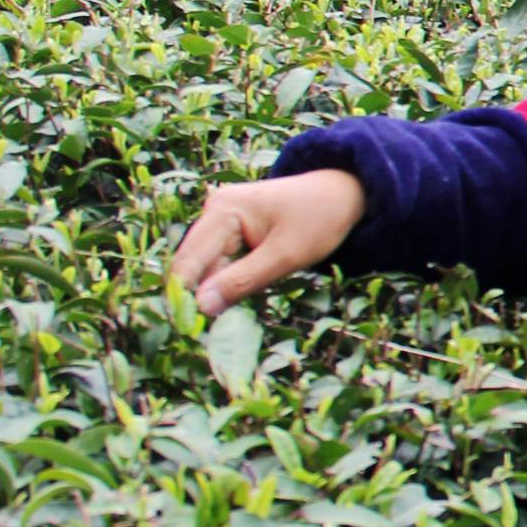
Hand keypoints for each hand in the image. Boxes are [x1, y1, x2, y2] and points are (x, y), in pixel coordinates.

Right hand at [173, 170, 364, 315]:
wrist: (343, 195)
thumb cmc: (320, 219)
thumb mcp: (285, 256)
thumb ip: (242, 281)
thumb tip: (201, 307)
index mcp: (222, 210)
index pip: (189, 262)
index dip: (183, 297)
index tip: (188, 330)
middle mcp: (214, 212)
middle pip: (195, 266)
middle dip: (202, 297)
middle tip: (214, 331)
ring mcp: (221, 222)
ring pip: (208, 268)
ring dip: (217, 292)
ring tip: (231, 316)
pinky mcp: (231, 233)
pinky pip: (222, 264)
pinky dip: (230, 283)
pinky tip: (242, 296)